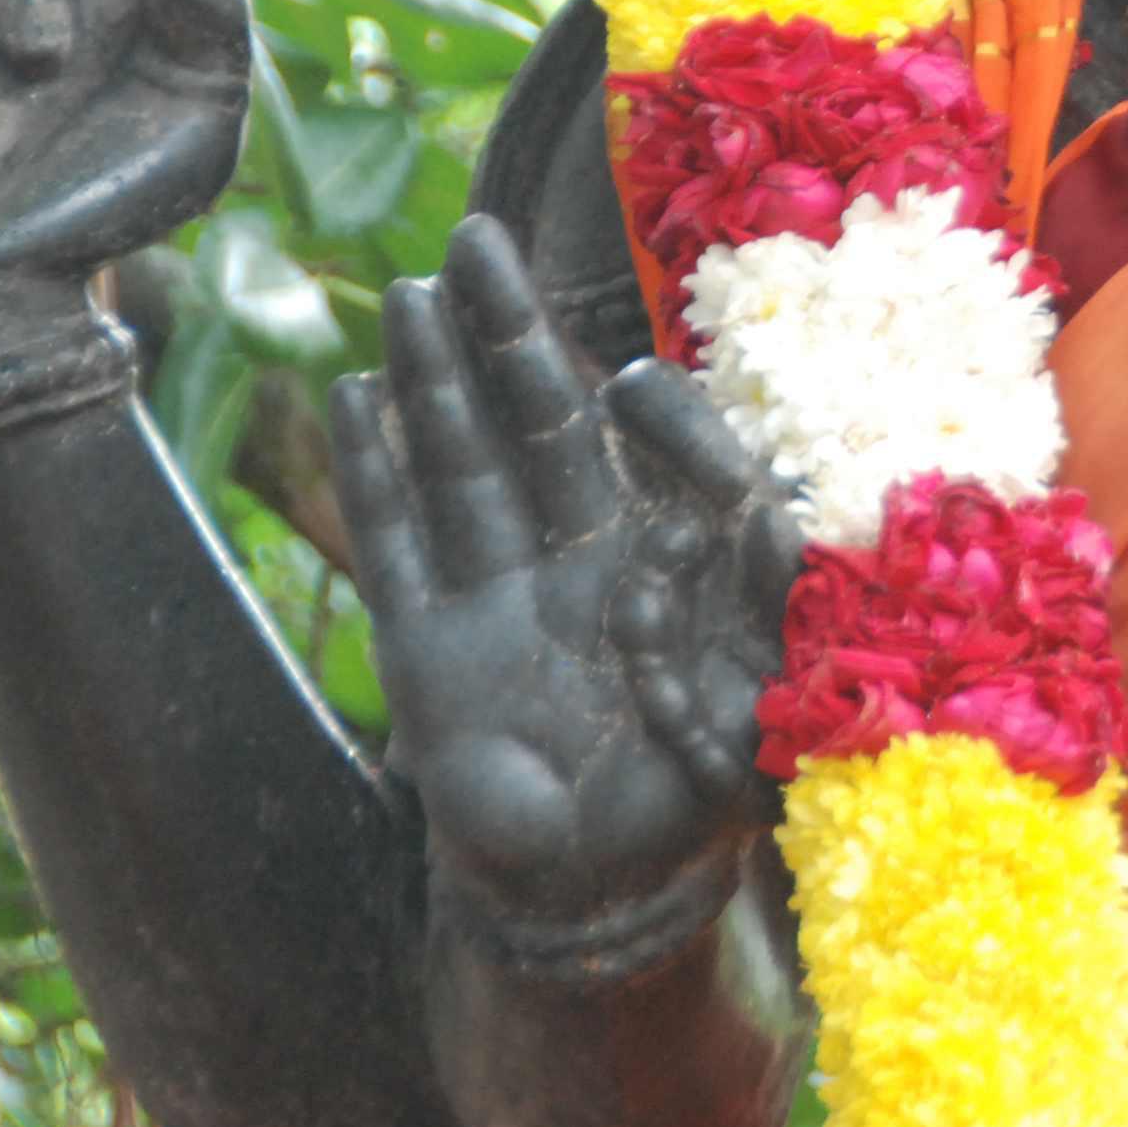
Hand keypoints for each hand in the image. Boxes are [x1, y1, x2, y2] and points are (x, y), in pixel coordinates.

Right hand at [331, 219, 802, 964]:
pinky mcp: (428, 649)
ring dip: (434, 378)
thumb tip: (774, 509)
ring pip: (460, 461)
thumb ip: (770, 599)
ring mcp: (494, 591)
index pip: (640, 446)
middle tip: (476, 240)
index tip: (630, 381)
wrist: (606, 886)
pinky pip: (397, 545)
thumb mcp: (757, 686)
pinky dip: (375, 473)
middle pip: (533, 420)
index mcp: (655, 547)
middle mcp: (570, 551)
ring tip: (411, 294)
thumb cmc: (694, 780)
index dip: (636, 406)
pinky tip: (353, 397)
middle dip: (503, 330)